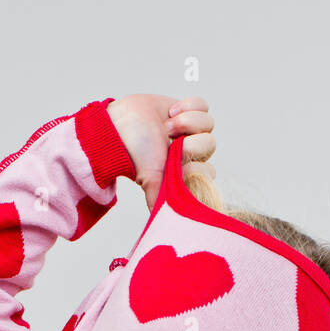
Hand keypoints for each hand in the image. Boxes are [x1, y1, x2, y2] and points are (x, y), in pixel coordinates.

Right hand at [106, 93, 215, 208]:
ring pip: (208, 124)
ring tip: (166, 126)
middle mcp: (190, 153)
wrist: (119, 125)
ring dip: (186, 121)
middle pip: (210, 144)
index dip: (196, 165)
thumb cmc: (134, 154)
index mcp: (186, 172)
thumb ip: (160, 200)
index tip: (176, 164)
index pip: (209, 172)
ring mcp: (190, 131)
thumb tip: (166, 225)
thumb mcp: (151, 182)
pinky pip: (203, 105)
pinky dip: (188, 106)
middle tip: (167, 140)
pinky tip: (170, 112)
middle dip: (189, 140)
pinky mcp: (187, 110)